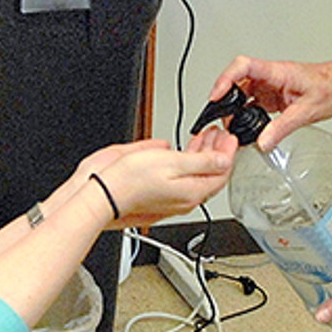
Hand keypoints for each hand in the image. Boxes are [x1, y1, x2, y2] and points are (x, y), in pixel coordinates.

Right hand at [66, 129, 236, 229]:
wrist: (102, 194)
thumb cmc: (129, 181)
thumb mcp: (171, 163)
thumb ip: (201, 162)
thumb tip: (224, 161)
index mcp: (192, 192)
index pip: (221, 174)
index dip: (228, 153)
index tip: (230, 137)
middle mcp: (183, 198)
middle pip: (210, 175)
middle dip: (217, 151)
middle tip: (219, 133)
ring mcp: (170, 197)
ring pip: (194, 175)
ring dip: (202, 154)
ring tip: (204, 136)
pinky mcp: (158, 193)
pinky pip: (179, 177)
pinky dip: (185, 160)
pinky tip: (180, 150)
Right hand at [207, 49, 331, 150]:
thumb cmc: (331, 88)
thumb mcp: (308, 111)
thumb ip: (283, 127)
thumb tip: (263, 142)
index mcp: (278, 72)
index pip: (244, 66)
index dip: (225, 78)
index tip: (216, 95)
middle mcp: (270, 76)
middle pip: (237, 79)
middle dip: (225, 98)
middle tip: (221, 118)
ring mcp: (269, 85)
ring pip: (242, 92)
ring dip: (234, 107)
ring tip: (231, 126)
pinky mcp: (271, 95)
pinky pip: (251, 101)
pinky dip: (244, 113)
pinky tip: (244, 126)